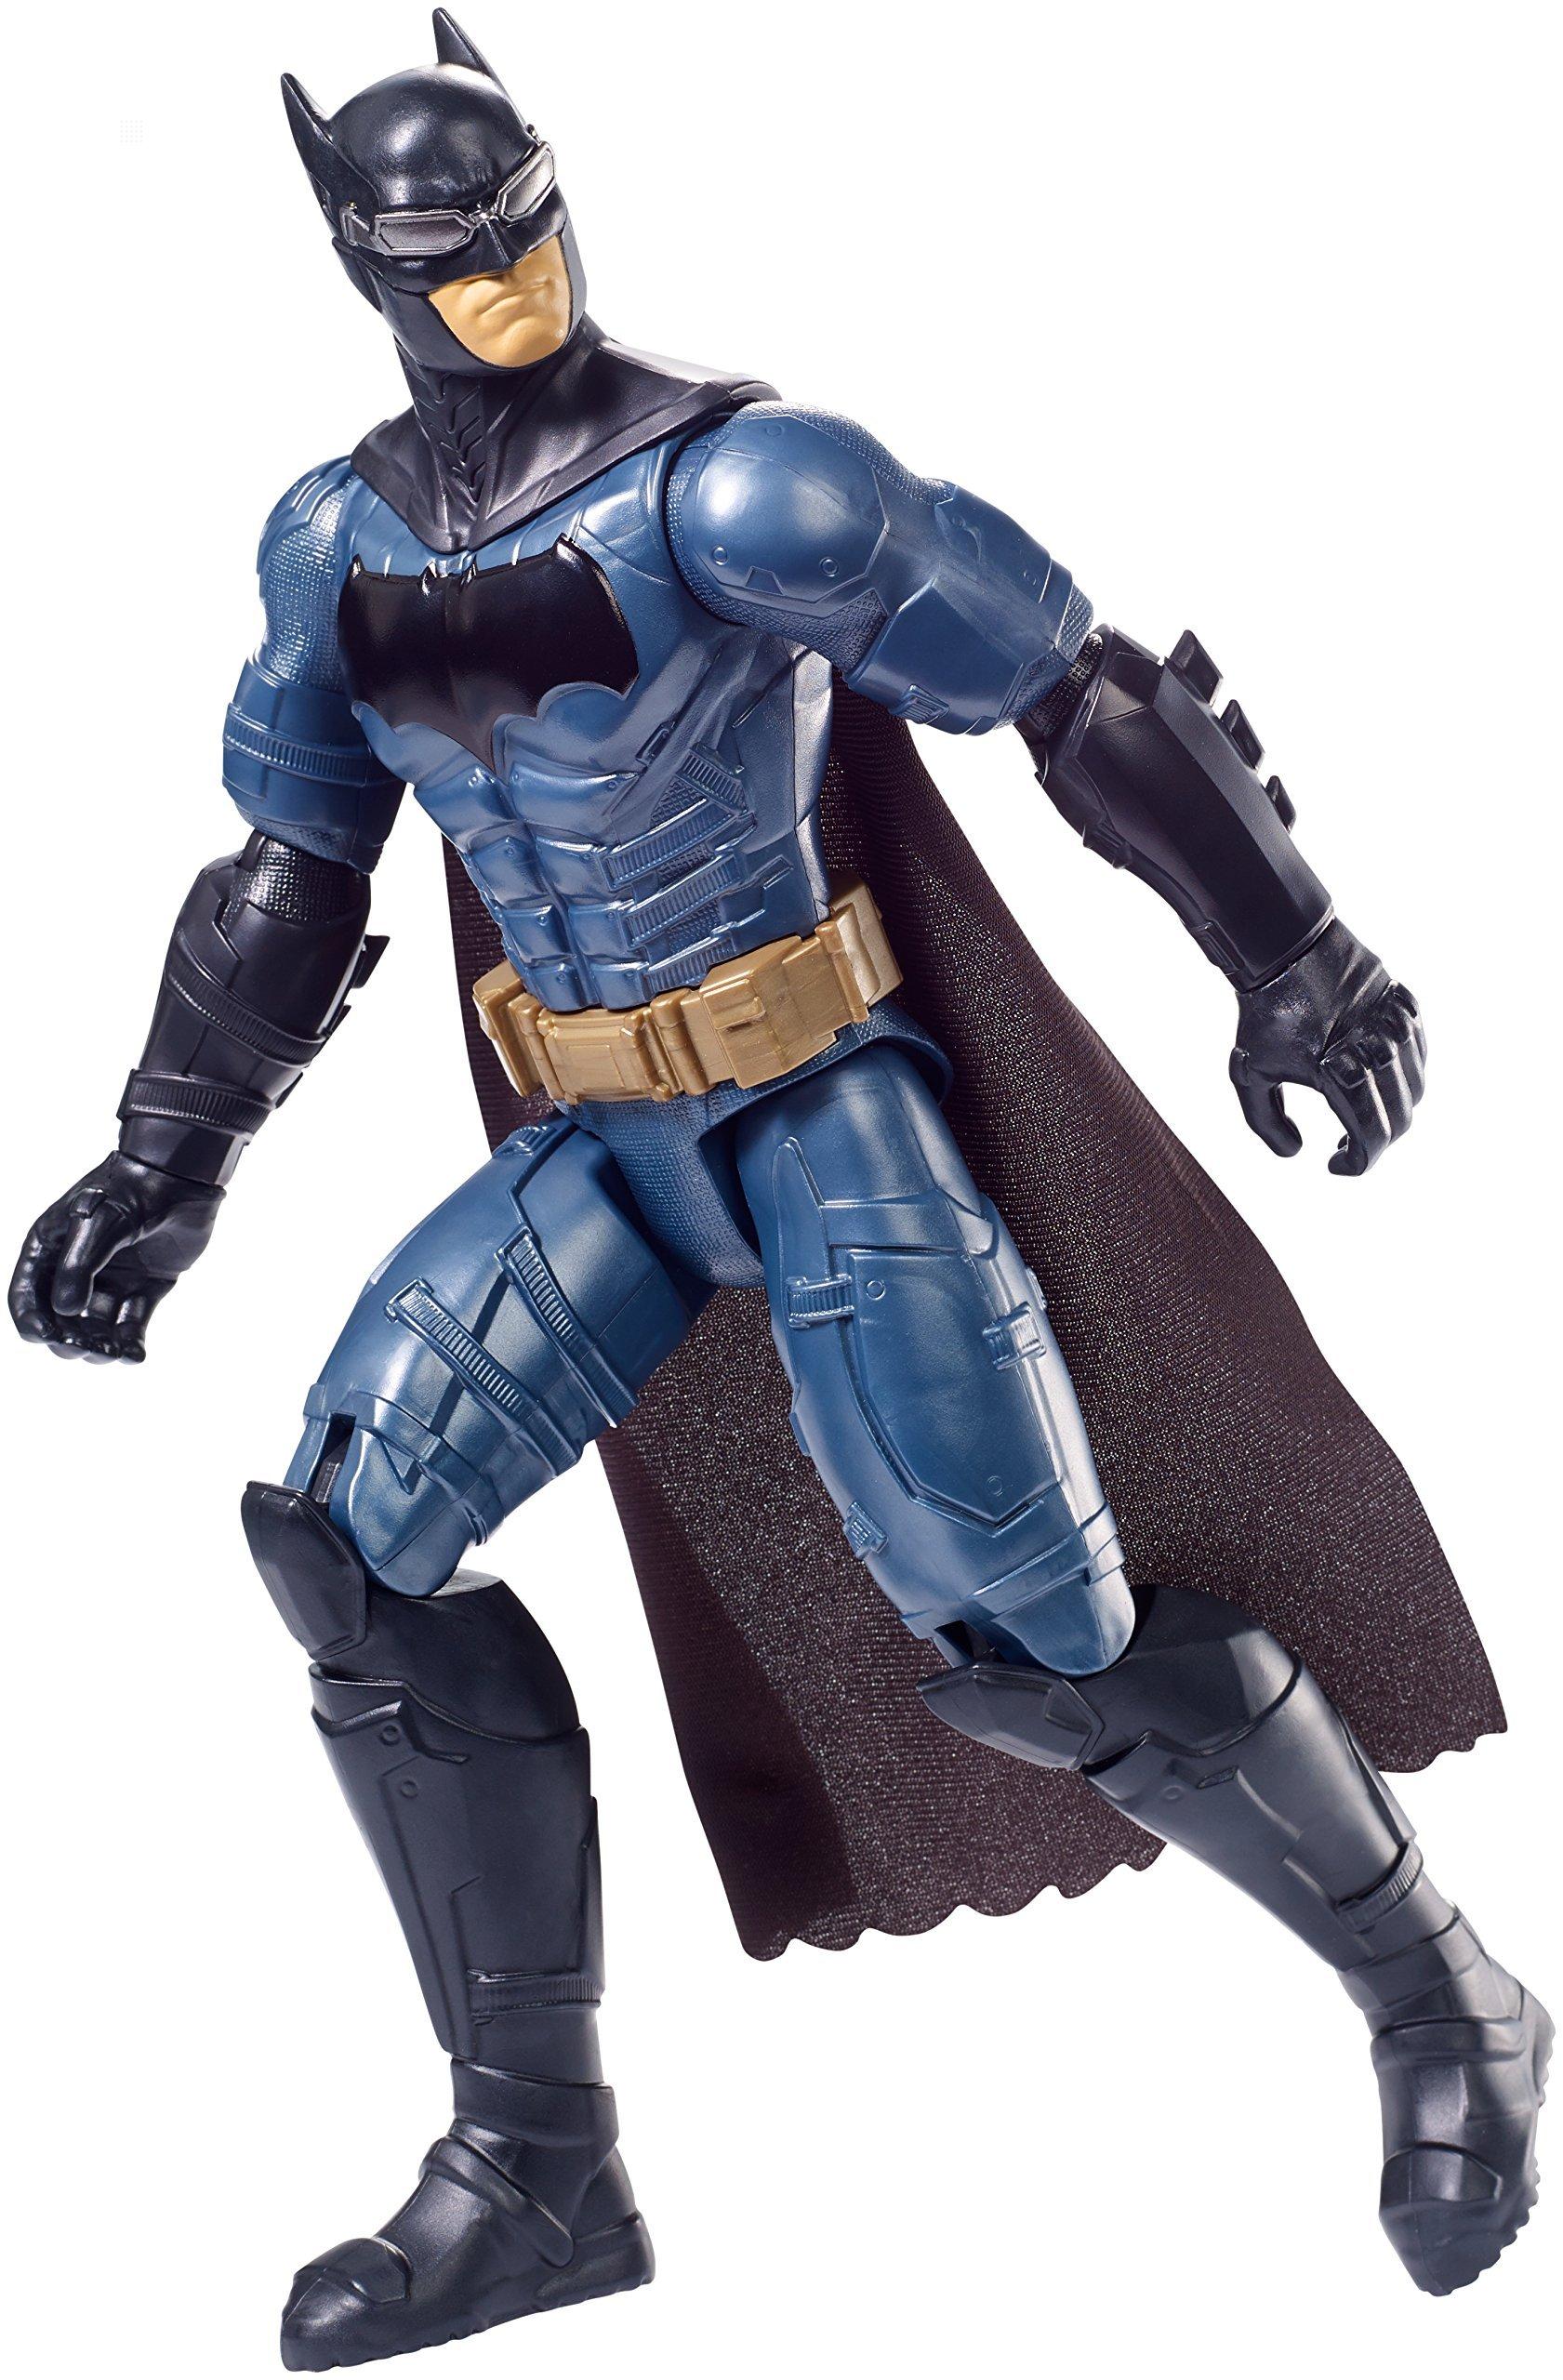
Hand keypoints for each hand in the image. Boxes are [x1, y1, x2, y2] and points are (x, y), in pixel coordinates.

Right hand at [10, 1154, 222, 1362]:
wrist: (182, 1175)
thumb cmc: (131, 1190)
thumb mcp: (98, 1224)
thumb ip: (80, 1267)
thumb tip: (65, 1313)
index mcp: (50, 1248)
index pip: (27, 1294)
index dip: (31, 1320)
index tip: (44, 1337)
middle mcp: (76, 1267)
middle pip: (61, 1320)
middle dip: (68, 1340)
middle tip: (86, 1348)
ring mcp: (110, 1279)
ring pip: (95, 1328)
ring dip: (99, 1346)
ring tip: (112, 1353)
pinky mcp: (144, 1287)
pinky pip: (131, 1324)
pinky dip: (131, 1344)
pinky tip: (134, 1357)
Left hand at [1230, 919, 1426, 1176]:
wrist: (1285, 947)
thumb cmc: (1264, 1014)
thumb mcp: (1248, 1073)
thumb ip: (1266, 1123)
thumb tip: (1297, 1153)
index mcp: (1340, 1072)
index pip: (1373, 1138)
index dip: (1359, 1163)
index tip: (1334, 1164)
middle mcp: (1377, 1050)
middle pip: (1400, 1119)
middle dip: (1376, 1141)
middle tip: (1346, 1144)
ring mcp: (1396, 1027)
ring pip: (1416, 1087)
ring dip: (1393, 1108)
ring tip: (1360, 1110)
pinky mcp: (1405, 1007)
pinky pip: (1419, 1054)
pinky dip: (1404, 1075)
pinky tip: (1374, 1077)